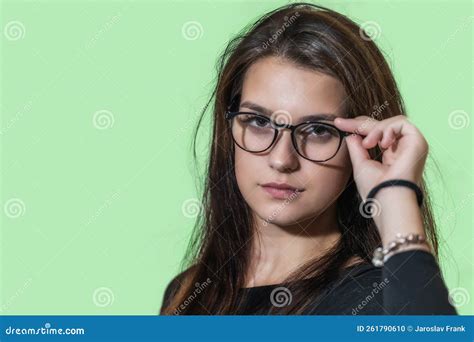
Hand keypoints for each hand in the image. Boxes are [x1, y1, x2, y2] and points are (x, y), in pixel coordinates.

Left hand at [334, 115, 429, 247]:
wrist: (389, 200)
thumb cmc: (375, 188)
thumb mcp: (360, 164)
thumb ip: (356, 147)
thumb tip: (351, 133)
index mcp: (390, 155)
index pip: (374, 134)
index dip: (356, 126)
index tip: (338, 123)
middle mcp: (402, 149)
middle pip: (381, 125)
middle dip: (360, 123)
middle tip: (343, 124)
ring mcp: (411, 145)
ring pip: (391, 122)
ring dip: (374, 129)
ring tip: (368, 145)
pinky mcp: (418, 141)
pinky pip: (401, 123)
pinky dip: (388, 129)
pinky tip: (382, 144)